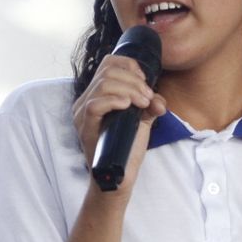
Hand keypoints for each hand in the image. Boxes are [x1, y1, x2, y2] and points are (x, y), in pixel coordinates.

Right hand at [73, 52, 165, 191]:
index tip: (145, 82)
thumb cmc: (127, 148)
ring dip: (130, 89)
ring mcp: (82, 114)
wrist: (120, 177)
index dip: (130, 66)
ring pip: (103, 84)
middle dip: (134, 80)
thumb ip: (149, 104)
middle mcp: (84, 101)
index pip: (108, 63)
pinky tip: (128, 106)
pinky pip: (95, 104)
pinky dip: (115, 100)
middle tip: (147, 97)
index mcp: (96, 95)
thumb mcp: (142, 120)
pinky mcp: (85, 127)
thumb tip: (158, 99)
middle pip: (107, 70)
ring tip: (142, 103)